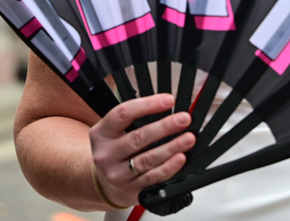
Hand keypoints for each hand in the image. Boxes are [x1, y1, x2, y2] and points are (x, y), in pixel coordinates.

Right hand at [89, 94, 195, 208]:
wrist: (102, 185)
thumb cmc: (115, 150)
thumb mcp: (114, 131)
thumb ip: (136, 118)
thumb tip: (168, 105)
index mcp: (102, 133)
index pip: (124, 113)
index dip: (148, 105)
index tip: (169, 100)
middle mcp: (106, 154)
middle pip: (138, 137)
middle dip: (165, 127)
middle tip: (184, 119)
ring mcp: (117, 174)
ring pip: (147, 159)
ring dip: (171, 147)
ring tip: (188, 138)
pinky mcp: (130, 190)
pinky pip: (152, 178)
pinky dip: (169, 167)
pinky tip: (180, 158)